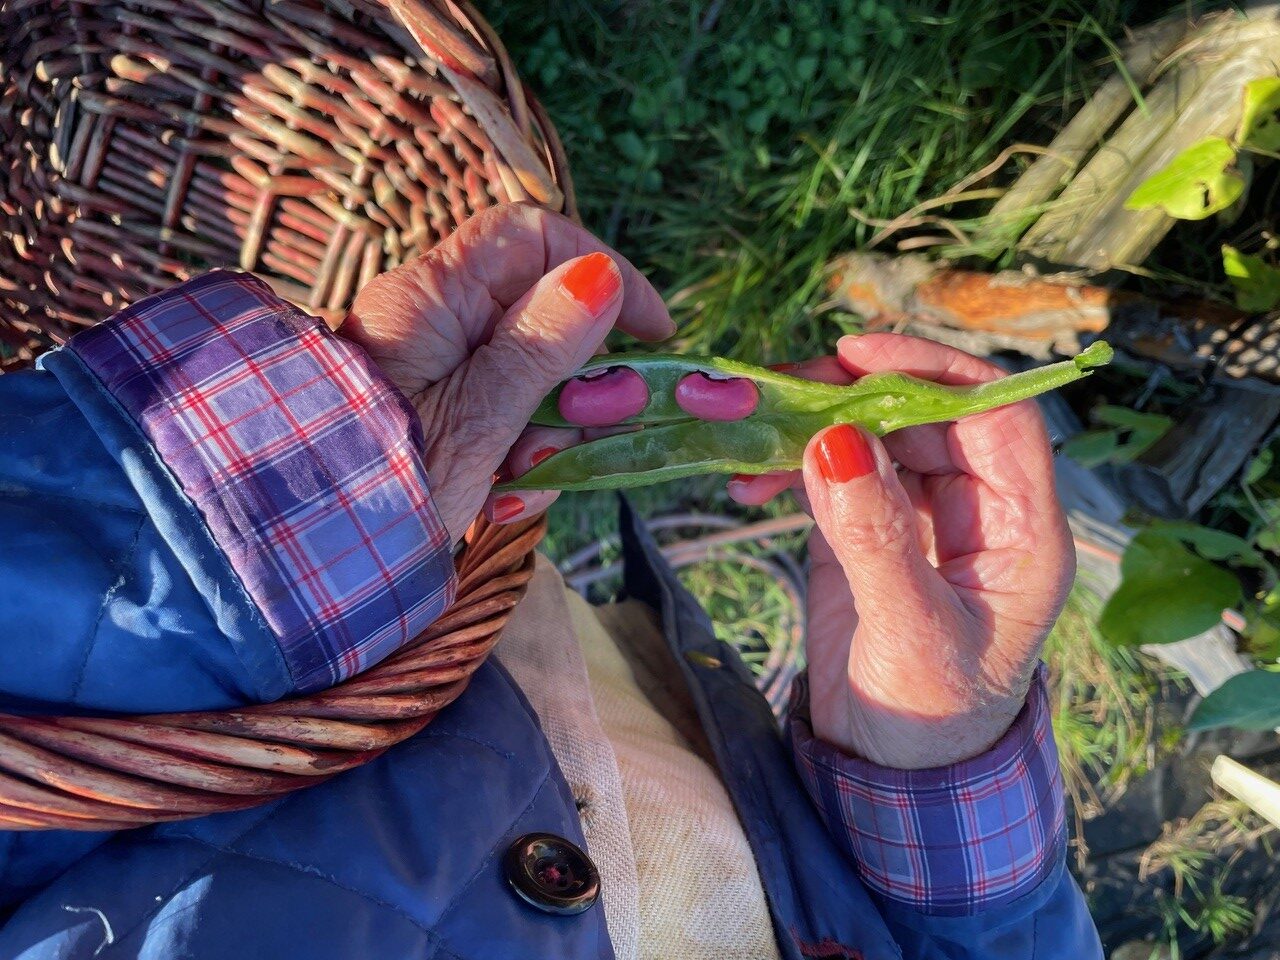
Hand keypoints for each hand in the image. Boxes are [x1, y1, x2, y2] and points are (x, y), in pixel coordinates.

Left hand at [343, 203, 672, 542]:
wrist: (306, 564)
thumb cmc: (383, 488)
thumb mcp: (478, 419)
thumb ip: (541, 347)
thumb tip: (601, 273)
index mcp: (431, 299)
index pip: (529, 237)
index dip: (600, 266)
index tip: (651, 331)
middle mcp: (433, 325)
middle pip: (543, 315)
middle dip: (579, 379)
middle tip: (590, 428)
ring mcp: (435, 375)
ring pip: (533, 378)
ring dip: (551, 433)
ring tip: (523, 481)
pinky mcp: (439, 422)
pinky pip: (504, 421)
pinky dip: (519, 460)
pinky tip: (502, 502)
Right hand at [526, 333, 1073, 767]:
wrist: (890, 776)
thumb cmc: (929, 720)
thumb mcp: (909, 634)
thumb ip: (874, 538)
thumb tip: (832, 441)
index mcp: (1022, 532)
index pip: (996, 417)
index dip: (936, 372)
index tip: (861, 356)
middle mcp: (976, 511)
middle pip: (926, 415)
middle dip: (857, 394)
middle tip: (783, 391)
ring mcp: (918, 517)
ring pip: (875, 436)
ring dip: (815, 425)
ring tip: (754, 432)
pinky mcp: (866, 531)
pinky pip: (833, 473)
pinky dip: (791, 466)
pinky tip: (749, 480)